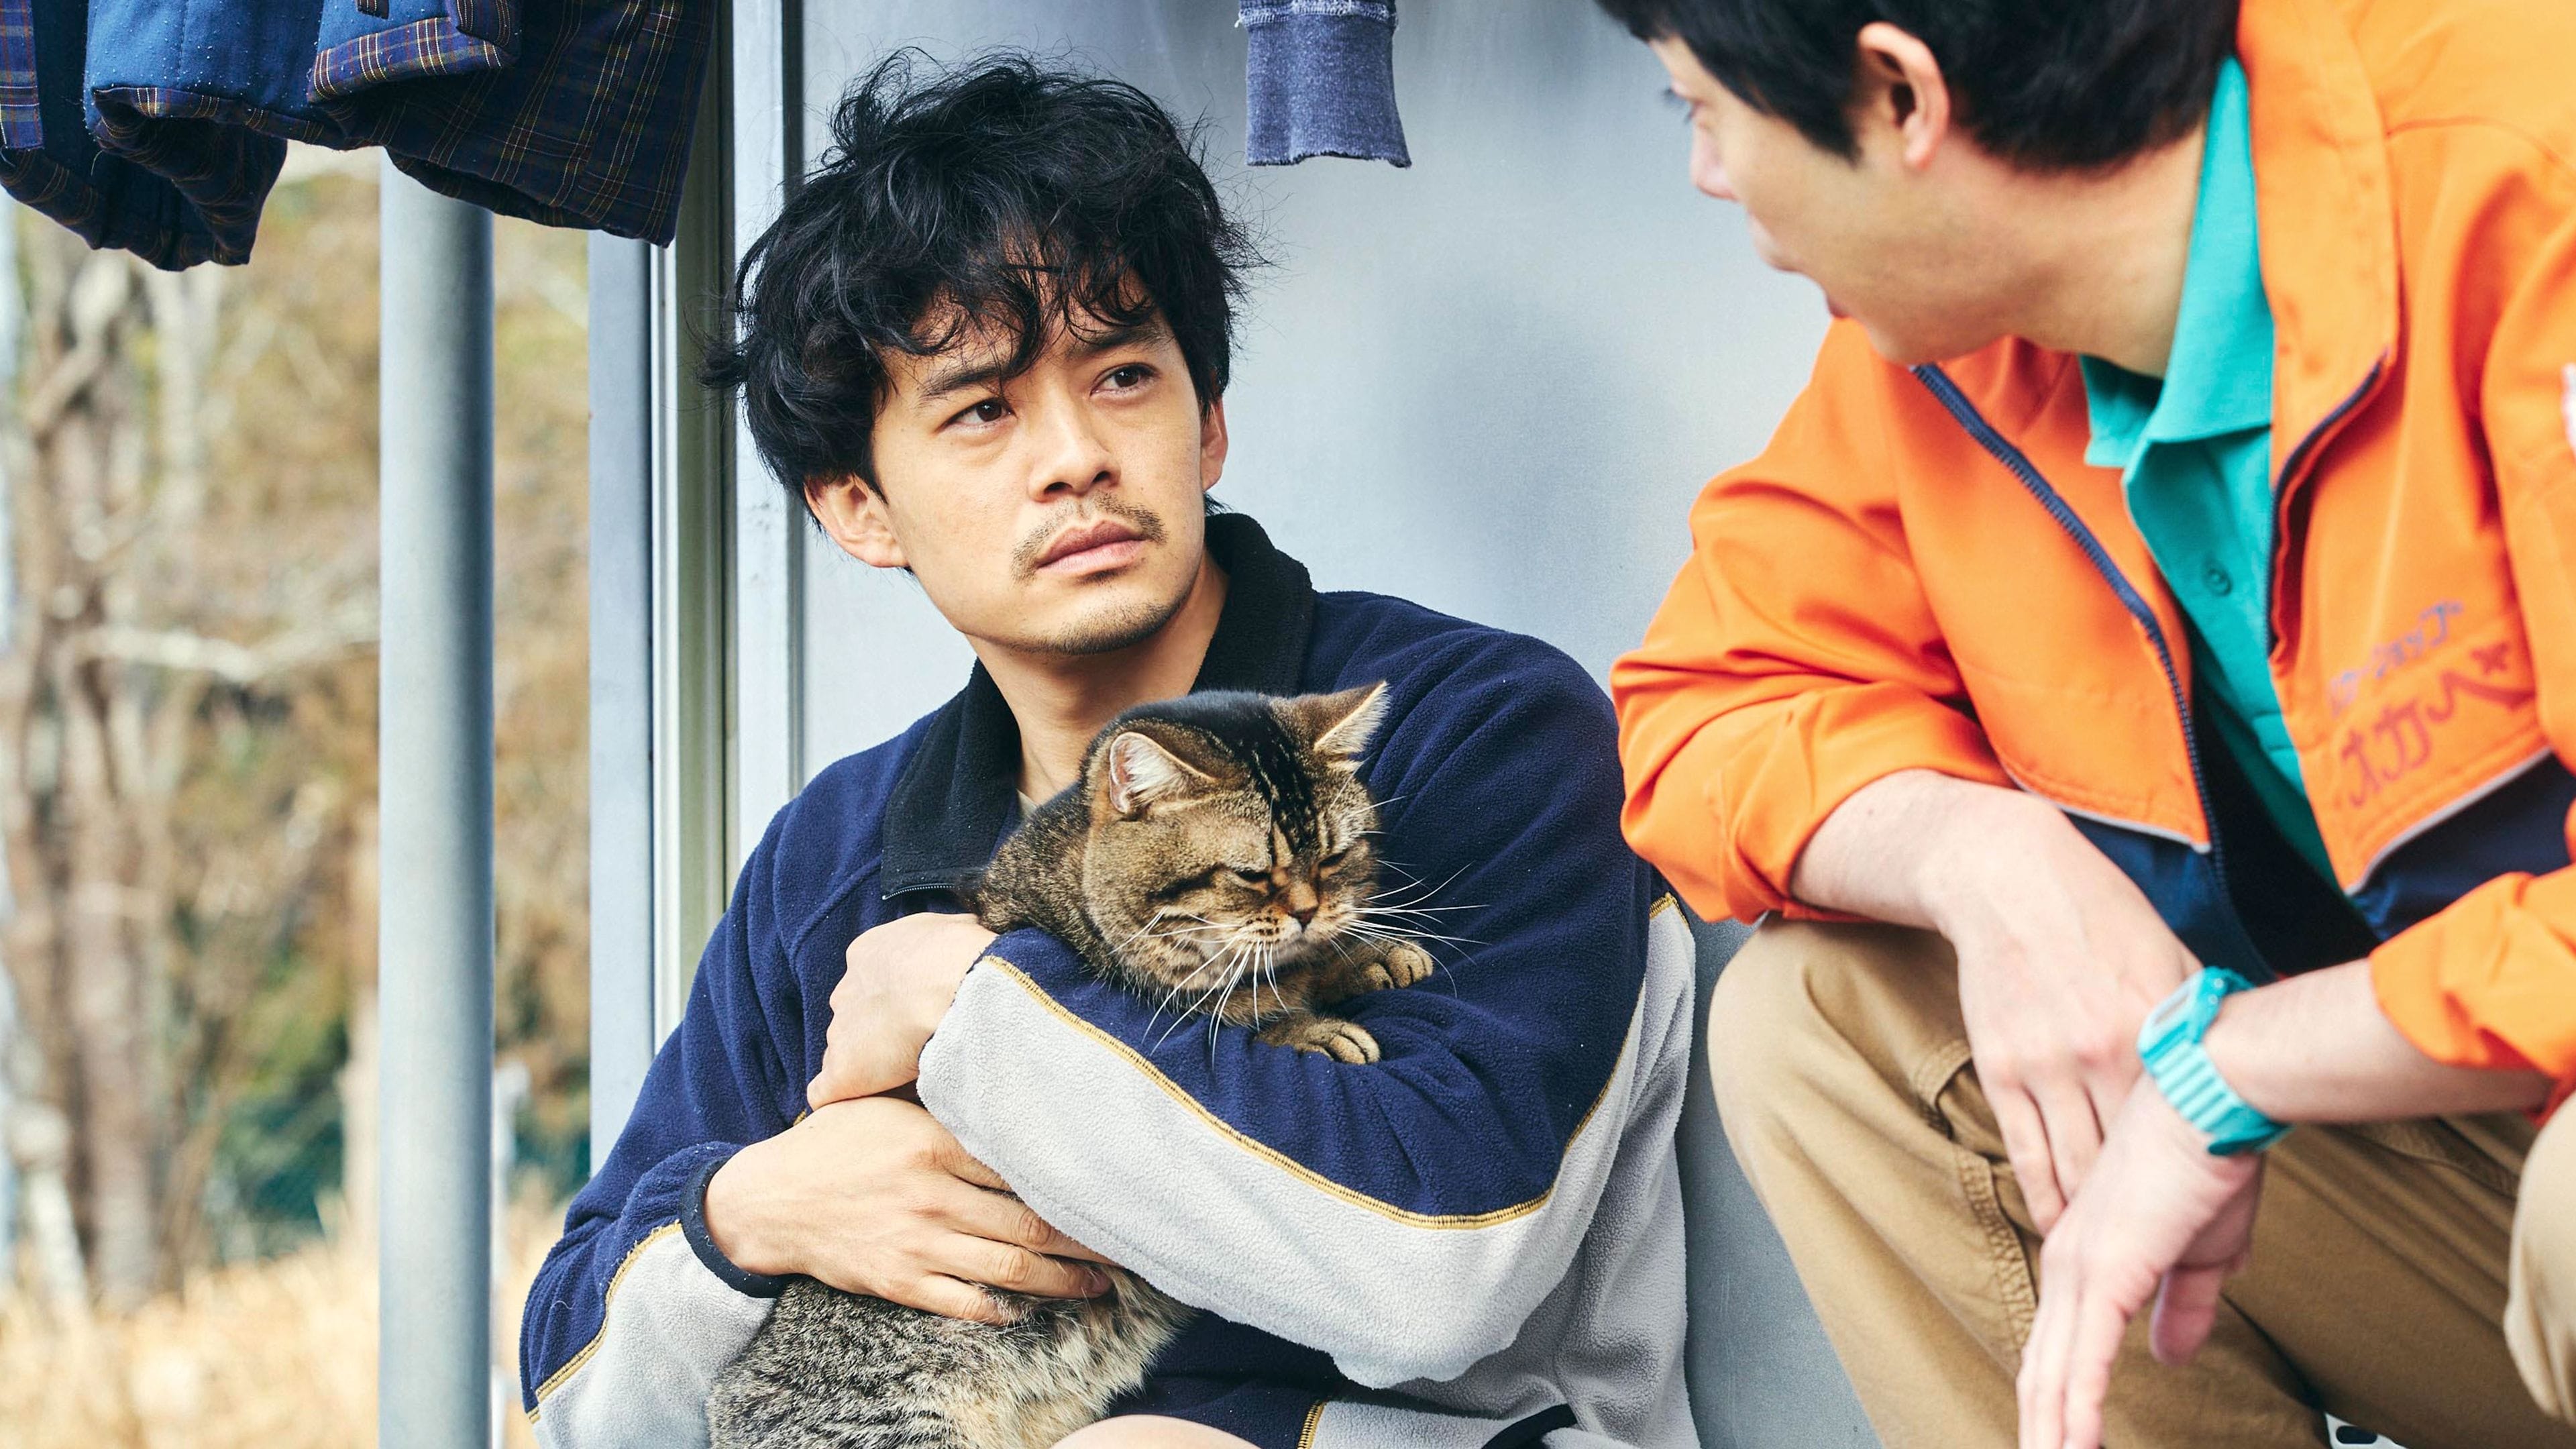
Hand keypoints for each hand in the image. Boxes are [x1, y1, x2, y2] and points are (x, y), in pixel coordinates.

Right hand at [702, 1096, 1111, 1323]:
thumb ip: (947, 1108)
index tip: (1110, 1184)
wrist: (771, 1199)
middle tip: (1126, 1242)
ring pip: (1008, 1266)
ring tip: (1098, 1283)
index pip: (1021, 1164)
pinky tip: (1030, 1308)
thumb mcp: (891, 1109)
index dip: (1071, 1179)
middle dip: (1085, 1238)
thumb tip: (1010, 1090)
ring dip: (1060, 1280)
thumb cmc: (836, 1144)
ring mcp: (919, 1242)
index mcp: (935, 1144)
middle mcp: (934, 1195)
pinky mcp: (901, 1281)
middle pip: (1029, 1220)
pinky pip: (965, 1302)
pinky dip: (1002, 1308)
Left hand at [807, 911, 997, 1108]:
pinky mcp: (841, 1073)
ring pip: (844, 1051)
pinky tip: (862, 1104)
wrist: (950, 988)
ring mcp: (839, 1034)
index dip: (896, 998)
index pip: (872, 980)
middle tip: (915, 1043)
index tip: (921, 1010)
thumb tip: (960, 933)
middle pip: (854, 1015)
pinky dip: (840, 1096)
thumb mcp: (953, 928)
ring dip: (868, 1065)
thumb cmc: (956, 955)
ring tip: (904, 1077)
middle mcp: (845, 992)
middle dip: (878, 1030)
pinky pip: (825, 1090)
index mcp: (867, 954)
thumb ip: (944, 935)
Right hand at [1926, 797, 2198, 1229]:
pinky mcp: (2001, 1066)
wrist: (2011, 880)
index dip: (2205, 1192)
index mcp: (2157, 1030)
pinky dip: (2049, 1201)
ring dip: (2099, 1228)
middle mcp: (2102, 1053)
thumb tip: (2244, 1090)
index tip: (2221, 1236)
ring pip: (2078, 1174)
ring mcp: (2045, 1063)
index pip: (2191, 1135)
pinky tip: (2066, 1230)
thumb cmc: (2104, 921)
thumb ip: (2202, 1032)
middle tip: (2170, 1266)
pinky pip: (2027, 1154)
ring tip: (2121, 1262)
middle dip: (2155, 1227)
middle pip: (2135, 1169)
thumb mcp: (2175, 965)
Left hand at [2018, 1079, 2261, 1448]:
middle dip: (2040, 1432)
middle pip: (2040, 1372)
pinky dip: (2076, 1416)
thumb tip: (2172, 1357)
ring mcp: (2079, 1273)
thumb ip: (2184, 1308)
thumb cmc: (2210, 1162)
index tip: (2056, 1447)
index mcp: (2086, 1261)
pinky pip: (2083, 1363)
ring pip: (2051, 1377)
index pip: (2059, 1350)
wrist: (2213, 1103)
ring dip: (2052, 1436)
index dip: (2056, 1405)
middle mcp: (2068, 1268)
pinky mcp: (2104, 1277)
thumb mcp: (2204, 1253)